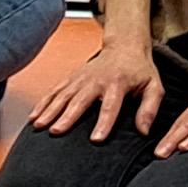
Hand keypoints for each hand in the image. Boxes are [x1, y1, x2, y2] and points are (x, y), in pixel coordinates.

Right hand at [30, 39, 162, 139]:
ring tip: (38, 125)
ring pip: (62, 95)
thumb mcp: (153, 87)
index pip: (110, 106)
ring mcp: (80, 79)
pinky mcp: (70, 78)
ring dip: (49, 110)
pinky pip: (54, 91)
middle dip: (67, 116)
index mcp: (118, 83)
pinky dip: (42, 103)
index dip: (104, 123)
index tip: (96, 139)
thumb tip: (143, 131)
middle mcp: (96, 80)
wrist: (124, 47)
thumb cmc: (139, 71)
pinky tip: (33, 117)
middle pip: (80, 100)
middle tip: (56, 131)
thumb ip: (150, 108)